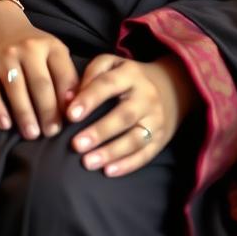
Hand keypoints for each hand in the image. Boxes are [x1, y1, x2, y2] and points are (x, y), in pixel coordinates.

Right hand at [0, 2, 79, 138]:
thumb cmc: (33, 48)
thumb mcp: (54, 52)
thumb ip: (66, 76)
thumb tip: (73, 107)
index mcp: (50, 46)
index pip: (63, 75)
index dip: (67, 101)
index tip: (70, 121)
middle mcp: (27, 48)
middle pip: (40, 85)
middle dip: (47, 112)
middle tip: (51, 133)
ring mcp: (3, 56)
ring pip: (16, 89)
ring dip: (25, 115)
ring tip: (32, 135)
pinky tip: (5, 125)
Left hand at [66, 53, 194, 176]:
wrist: (168, 88)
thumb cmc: (125, 77)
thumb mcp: (109, 64)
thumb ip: (89, 74)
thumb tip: (68, 98)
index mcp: (130, 74)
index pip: (108, 84)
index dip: (89, 99)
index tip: (70, 115)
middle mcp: (146, 97)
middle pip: (124, 116)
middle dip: (99, 132)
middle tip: (76, 145)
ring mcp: (155, 119)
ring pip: (135, 139)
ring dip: (111, 152)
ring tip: (88, 162)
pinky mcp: (160, 139)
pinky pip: (145, 155)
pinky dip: (127, 165)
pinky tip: (108, 171)